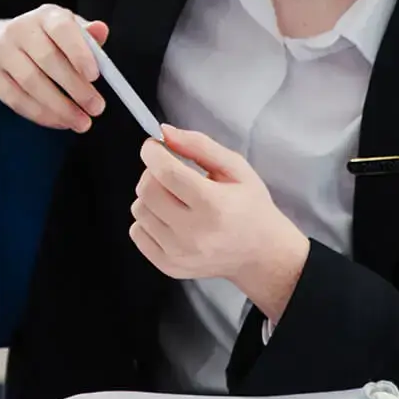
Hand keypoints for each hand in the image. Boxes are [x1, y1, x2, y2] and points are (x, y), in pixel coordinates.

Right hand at [0, 6, 110, 131]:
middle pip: (47, 59)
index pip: (61, 28)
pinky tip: (60, 122)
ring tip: (82, 122)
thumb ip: (88, 37)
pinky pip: (15, 99)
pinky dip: (40, 115)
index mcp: (45, 16)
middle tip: (96, 108)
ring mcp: (1, 51)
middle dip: (75, 88)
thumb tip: (101, 30)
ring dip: (59, 107)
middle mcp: (19, 29)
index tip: (95, 77)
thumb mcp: (70, 33)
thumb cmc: (49, 41)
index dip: (79, 52)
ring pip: (31, 82)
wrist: (4, 45)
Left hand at [129, 125, 310, 319]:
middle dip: (152, 172)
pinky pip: (137, 232)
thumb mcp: (236, 168)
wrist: (261, 255)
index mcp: (214, 204)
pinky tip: (170, 219)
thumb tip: (164, 132)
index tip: (154, 146)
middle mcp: (194, 233)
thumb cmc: (250, 207)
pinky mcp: (168, 266)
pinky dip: (148, 220)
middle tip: (170, 173)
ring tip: (175, 199)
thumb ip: (199, 145)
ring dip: (150, 197)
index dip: (152, 152)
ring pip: (138, 209)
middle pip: (146, 189)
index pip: (165, 172)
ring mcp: (179, 253)